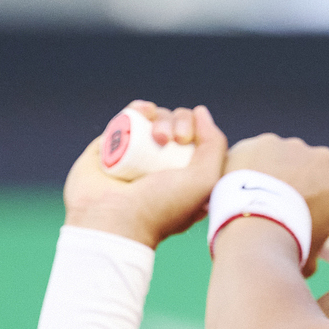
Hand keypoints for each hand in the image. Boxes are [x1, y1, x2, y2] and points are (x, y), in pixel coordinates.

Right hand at [63, 102, 228, 247]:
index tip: (186, 142)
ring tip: (155, 137)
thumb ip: (215, 146)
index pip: (200, 139)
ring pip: (156, 118)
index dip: (199, 130)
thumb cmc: (162, 207)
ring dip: (161, 118)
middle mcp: (162, 164)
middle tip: (168, 140)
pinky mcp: (112, 146)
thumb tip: (201, 112)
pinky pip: (130, 117)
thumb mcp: (204, 182)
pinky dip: (139, 108)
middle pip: (178, 124)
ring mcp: (137, 154)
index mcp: (186, 176)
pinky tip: (143, 112)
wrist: (113, 219)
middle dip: (179, 122)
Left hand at [224, 134, 328, 274]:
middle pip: (316, 172)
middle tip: (283, 208)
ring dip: (278, 171)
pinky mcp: (264, 141)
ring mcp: (294, 148)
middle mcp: (324, 160)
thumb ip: (314, 255)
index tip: (314, 220)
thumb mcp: (311, 261)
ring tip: (257, 195)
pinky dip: (252, 164)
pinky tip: (240, 183)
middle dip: (304, 185)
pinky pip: (259, 152)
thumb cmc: (285, 248)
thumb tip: (308, 264)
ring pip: (287, 158)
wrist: (253, 228)